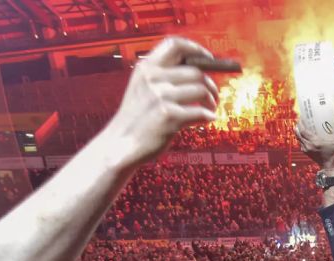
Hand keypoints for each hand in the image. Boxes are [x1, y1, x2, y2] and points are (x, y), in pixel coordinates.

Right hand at [102, 38, 218, 166]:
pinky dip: (208, 116)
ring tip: (210, 108)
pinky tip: (206, 120)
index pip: (174, 45)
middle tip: (213, 95)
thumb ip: (162, 76)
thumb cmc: (136, 118)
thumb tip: (196, 70)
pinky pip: (201, 112)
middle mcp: (153, 79)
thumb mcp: (142, 88)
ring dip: (212, 100)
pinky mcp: (169, 117)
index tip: (208, 59)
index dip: (196, 49)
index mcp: (146, 68)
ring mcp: (161, 97)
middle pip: (196, 71)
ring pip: (202, 90)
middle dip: (211, 84)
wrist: (120, 143)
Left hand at [295, 111, 333, 170]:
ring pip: (298, 138)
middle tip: (300, 120)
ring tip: (300, 126)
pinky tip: (303, 134)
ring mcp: (306, 149)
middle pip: (298, 133)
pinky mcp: (305, 152)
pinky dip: (300, 138)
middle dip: (298, 126)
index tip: (301, 117)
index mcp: (315, 142)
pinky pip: (300, 143)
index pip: (303, 131)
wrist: (329, 166)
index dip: (301, 124)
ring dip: (298, 132)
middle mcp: (309, 145)